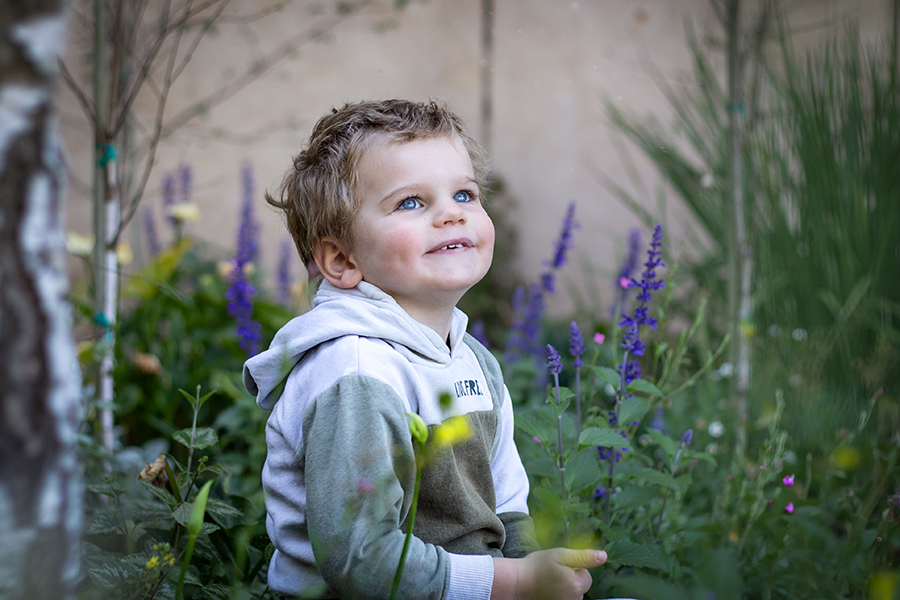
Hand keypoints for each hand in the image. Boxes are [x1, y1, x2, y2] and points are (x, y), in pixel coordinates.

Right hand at [491, 548, 606, 599]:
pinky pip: (564, 598)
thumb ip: (584, 557)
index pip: (586, 576)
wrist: (517, 582)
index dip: (574, 568)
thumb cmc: (537, 567)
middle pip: (580, 586)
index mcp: (577, 585)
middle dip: (570, 578)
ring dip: (564, 587)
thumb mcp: (560, 555)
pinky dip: (558, 594)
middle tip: (553, 573)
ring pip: (572, 593)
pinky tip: (547, 589)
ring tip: (548, 581)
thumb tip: (604, 556)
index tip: (560, 567)